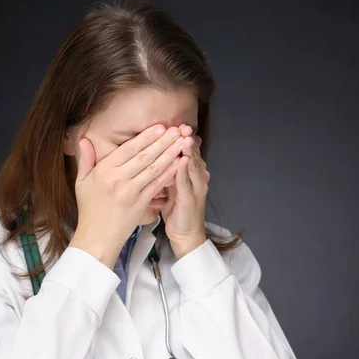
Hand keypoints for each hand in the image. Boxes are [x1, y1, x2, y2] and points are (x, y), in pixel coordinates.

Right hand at [69, 125, 182, 268]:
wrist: (97, 238)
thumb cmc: (89, 209)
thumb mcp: (82, 182)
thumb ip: (85, 160)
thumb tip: (84, 139)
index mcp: (104, 171)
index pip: (127, 149)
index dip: (145, 137)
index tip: (159, 127)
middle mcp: (117, 179)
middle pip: (144, 156)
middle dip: (162, 142)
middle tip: (176, 130)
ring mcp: (130, 192)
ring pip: (153, 168)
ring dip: (170, 154)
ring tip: (182, 143)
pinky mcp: (140, 203)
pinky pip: (157, 185)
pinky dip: (169, 173)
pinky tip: (178, 164)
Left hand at [161, 124, 209, 258]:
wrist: (186, 234)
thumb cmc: (177, 210)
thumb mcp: (172, 186)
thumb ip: (170, 169)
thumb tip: (160, 153)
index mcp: (193, 173)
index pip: (188, 150)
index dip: (182, 137)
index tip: (176, 124)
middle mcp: (198, 177)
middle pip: (192, 154)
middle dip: (186, 139)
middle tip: (182, 125)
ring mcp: (196, 187)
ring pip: (192, 165)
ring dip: (188, 151)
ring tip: (184, 137)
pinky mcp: (190, 199)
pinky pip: (186, 182)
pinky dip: (184, 170)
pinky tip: (181, 160)